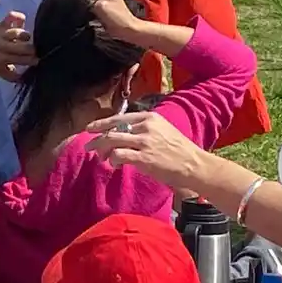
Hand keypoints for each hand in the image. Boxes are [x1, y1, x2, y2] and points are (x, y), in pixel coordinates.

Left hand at [0, 13, 35, 81]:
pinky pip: (12, 17)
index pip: (21, 62)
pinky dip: (18, 17)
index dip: (32, 62)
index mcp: (1, 61)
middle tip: (34, 52)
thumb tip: (25, 78)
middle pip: (25, 48)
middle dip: (33, 51)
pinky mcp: (0, 24)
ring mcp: (1, 35)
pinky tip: (22, 21)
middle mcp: (2, 47)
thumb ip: (10, 75)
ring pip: (20, 34)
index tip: (36, 63)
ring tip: (26, 39)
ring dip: (26, 37)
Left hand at [86, 111, 208, 188]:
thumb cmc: (179, 150)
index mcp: (149, 117)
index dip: (103, 123)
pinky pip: (119, 155)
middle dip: (97, 138)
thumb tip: (122, 135)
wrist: (193, 164)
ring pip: (112, 140)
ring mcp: (144, 141)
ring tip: (99, 158)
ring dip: (102, 150)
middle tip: (88, 145)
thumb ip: (143, 129)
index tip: (91, 128)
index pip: (120, 118)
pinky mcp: (144, 157)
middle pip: (113, 128)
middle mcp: (145, 126)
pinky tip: (115, 165)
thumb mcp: (162, 130)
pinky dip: (113, 160)